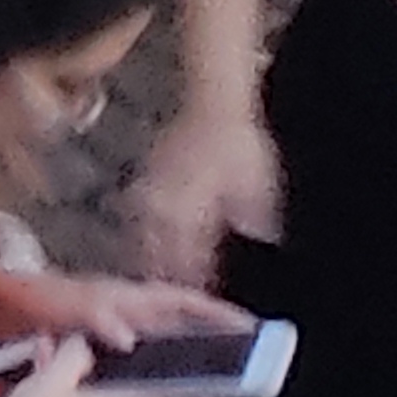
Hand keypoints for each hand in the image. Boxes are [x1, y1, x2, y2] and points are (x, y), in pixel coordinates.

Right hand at [114, 108, 279, 290]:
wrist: (216, 101)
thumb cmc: (241, 143)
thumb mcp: (260, 182)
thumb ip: (256, 214)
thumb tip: (261, 238)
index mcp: (204, 201)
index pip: (195, 246)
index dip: (196, 272)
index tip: (197, 295)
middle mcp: (176, 194)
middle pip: (162, 239)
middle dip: (163, 267)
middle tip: (163, 293)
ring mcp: (160, 180)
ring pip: (144, 221)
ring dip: (144, 247)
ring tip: (144, 269)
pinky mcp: (152, 167)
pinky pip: (138, 200)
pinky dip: (136, 220)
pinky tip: (136, 229)